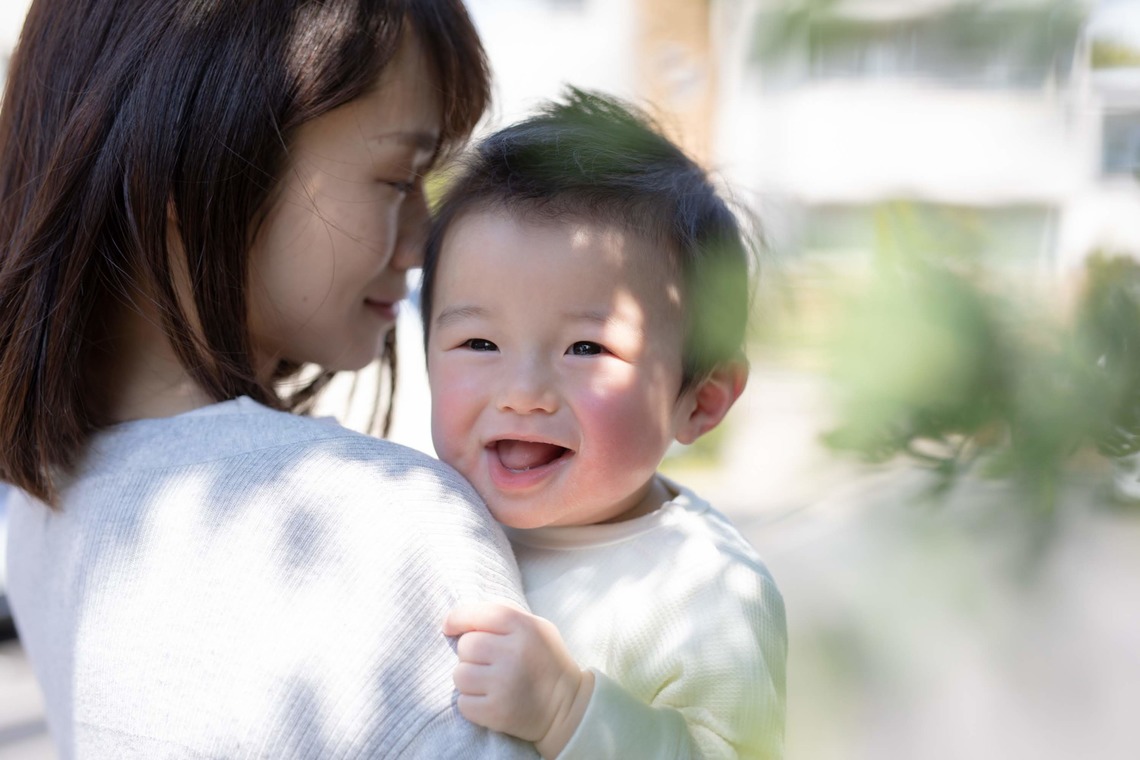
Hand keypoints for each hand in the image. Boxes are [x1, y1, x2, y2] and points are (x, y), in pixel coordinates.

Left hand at [443, 601, 593, 758]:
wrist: (568, 707)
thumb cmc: (545, 661)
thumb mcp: (537, 627)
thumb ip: (505, 614)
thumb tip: (462, 615)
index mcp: (523, 628)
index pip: (477, 614)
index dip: (457, 618)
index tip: (449, 627)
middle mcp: (513, 654)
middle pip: (465, 646)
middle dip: (471, 654)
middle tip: (489, 662)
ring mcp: (504, 685)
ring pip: (460, 675)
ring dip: (469, 679)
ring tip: (488, 682)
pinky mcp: (496, 712)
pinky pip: (463, 703)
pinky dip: (471, 703)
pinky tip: (489, 700)